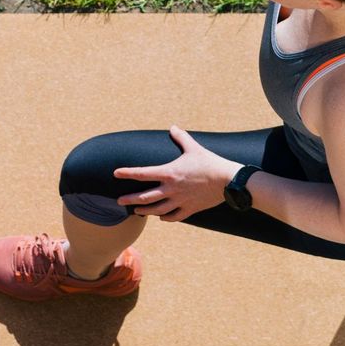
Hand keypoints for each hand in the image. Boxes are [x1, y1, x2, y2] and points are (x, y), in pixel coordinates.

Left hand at [114, 125, 243, 222]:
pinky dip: (165, 218)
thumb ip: (181, 137)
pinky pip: (174, 216)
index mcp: (169, 173)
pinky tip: (161, 217)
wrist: (228, 180)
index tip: (116, 173)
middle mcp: (171, 189)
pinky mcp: (190, 209)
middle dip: (130, 200)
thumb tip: (173, 127)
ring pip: (157, 210)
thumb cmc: (210, 162)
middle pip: (145, 197)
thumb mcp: (194, 147)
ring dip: (145, 211)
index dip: (127, 173)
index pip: (142, 173)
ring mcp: (180, 201)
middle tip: (119, 201)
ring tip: (136, 211)